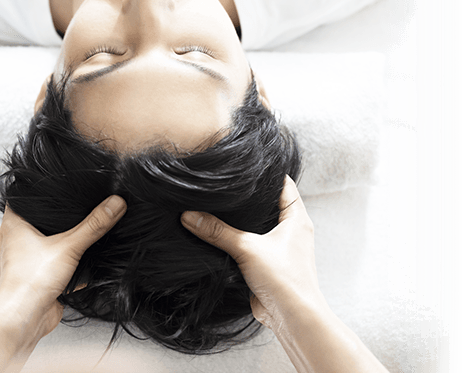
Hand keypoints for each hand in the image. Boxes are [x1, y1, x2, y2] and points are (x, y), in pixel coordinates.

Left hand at [0, 195, 126, 372]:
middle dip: (64, 213)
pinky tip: (92, 257)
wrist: (24, 321)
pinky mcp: (42, 274)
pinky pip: (61, 261)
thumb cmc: (28, 282)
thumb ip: (93, 225)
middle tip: (82, 199)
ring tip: (90, 225)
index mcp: (15, 223)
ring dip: (70, 237)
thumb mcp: (68, 246)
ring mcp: (30, 257)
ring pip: (53, 240)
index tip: (61, 177)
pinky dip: (75, 260)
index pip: (26, 194)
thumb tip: (115, 203)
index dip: (42, 185)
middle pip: (44, 217)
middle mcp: (19, 238)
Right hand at [181, 176, 321, 329]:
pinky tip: (218, 238)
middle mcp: (291, 231)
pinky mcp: (268, 266)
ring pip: (257, 227)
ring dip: (240, 222)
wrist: (293, 319)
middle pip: (267, 205)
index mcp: (296, 218)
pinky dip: (237, 242)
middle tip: (223, 186)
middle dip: (247, 198)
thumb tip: (189, 215)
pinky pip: (250, 247)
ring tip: (216, 207)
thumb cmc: (284, 279)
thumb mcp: (247, 248)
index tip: (243, 166)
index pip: (282, 185)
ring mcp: (280, 249)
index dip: (265, 173)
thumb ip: (217, 231)